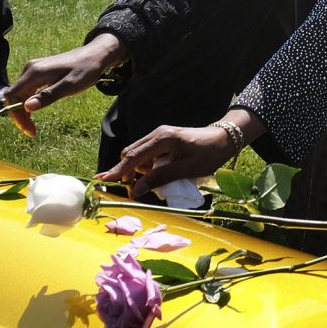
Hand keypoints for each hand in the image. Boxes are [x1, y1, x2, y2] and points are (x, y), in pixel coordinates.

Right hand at [2, 34, 125, 136]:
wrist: (94, 56)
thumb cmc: (85, 70)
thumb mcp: (69, 86)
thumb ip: (48, 96)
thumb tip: (27, 107)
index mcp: (35, 72)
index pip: (12, 95)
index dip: (16, 114)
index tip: (28, 129)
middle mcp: (30, 69)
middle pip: (14, 96)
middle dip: (19, 115)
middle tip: (32, 132)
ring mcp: (33, 70)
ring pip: (19, 94)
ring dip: (23, 111)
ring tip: (32, 126)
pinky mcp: (38, 73)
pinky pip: (26, 90)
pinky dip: (28, 103)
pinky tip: (34, 112)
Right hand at [96, 123, 239, 198]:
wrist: (224, 139)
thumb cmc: (208, 154)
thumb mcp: (186, 170)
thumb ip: (160, 178)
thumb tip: (136, 190)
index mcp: (162, 138)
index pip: (133, 157)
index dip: (118, 171)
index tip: (102, 181)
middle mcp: (157, 135)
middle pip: (131, 155)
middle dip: (126, 174)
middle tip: (132, 192)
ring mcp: (159, 137)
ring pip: (138, 157)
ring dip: (138, 172)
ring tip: (148, 186)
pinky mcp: (162, 142)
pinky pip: (147, 156)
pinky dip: (147, 168)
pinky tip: (156, 177)